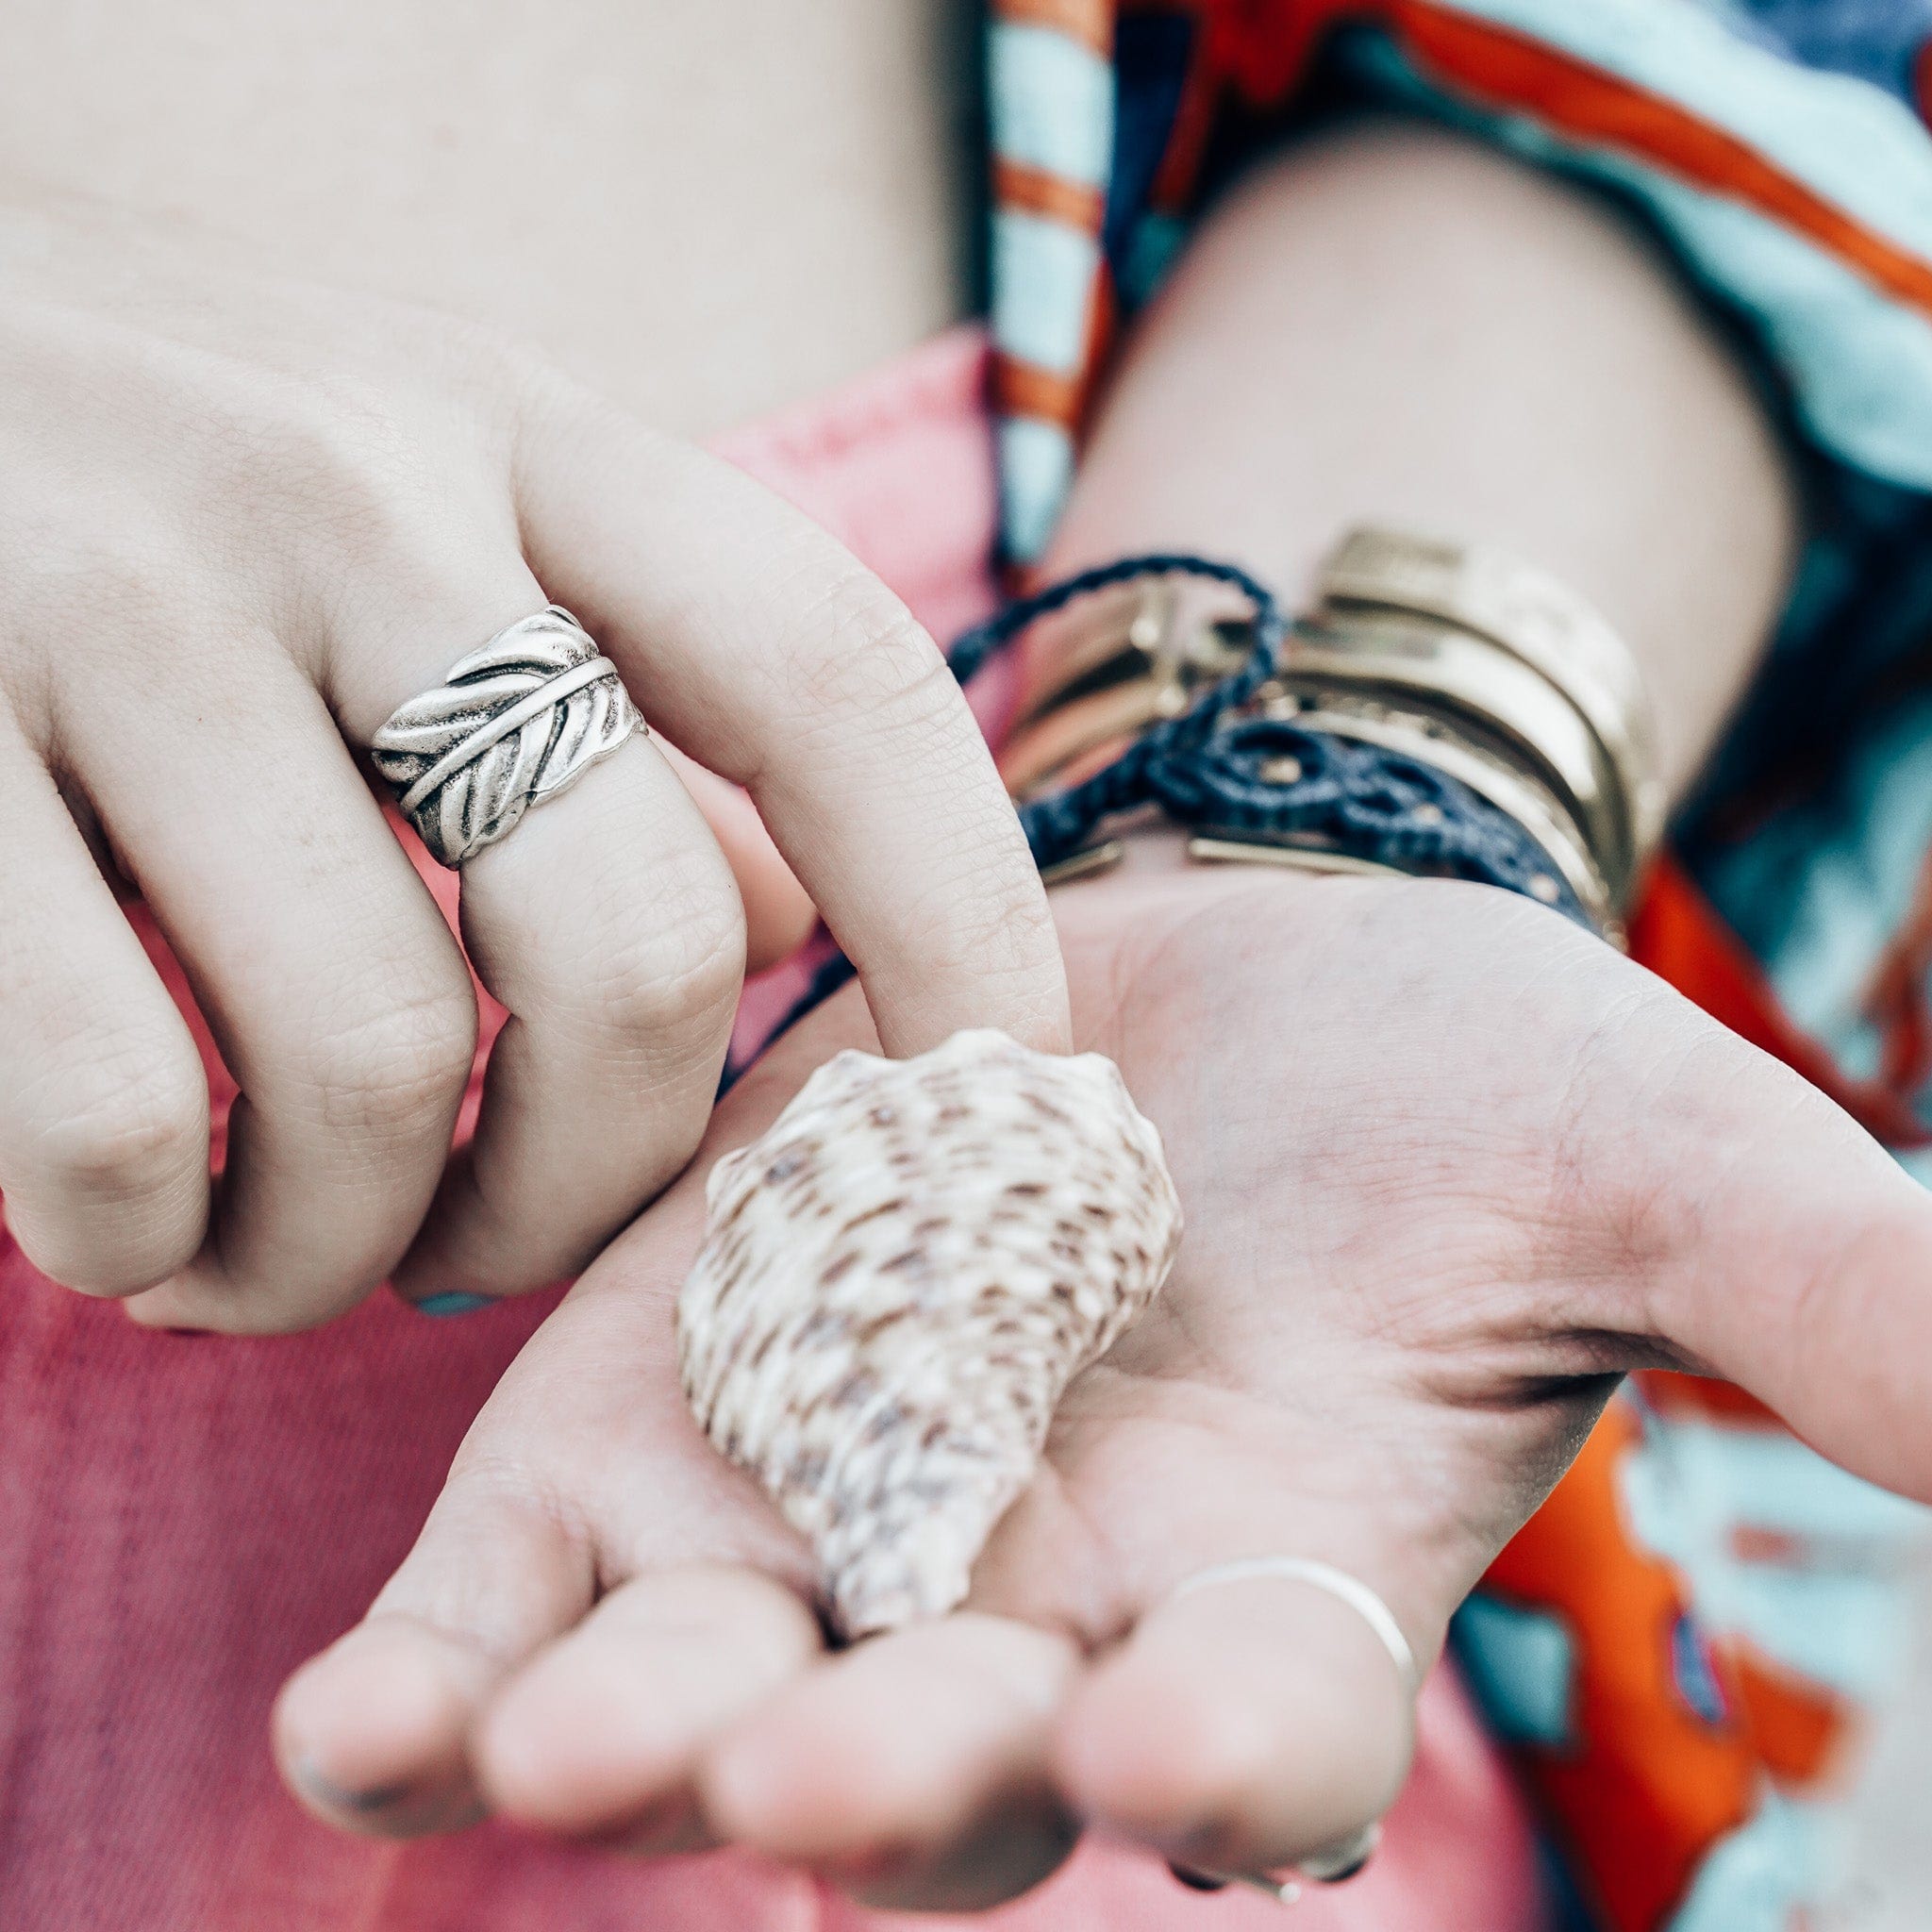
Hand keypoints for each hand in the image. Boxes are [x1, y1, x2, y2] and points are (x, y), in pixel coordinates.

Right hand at [0, 190, 1065, 1332]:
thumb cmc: (147, 466)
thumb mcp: (421, 496)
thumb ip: (613, 695)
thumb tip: (786, 929)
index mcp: (518, 434)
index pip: (839, 682)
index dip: (965, 916)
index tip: (998, 1096)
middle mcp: (347, 495)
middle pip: (633, 945)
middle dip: (600, 1179)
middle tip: (499, 1239)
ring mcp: (115, 602)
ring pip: (368, 1059)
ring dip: (344, 1243)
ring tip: (283, 1251)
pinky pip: (107, 1107)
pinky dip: (139, 1233)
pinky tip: (128, 1219)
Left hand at [273, 853, 1931, 1906]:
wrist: (1212, 970)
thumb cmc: (1451, 1075)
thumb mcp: (1643, 1151)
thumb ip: (1838, 1304)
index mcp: (1274, 1594)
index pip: (1258, 1740)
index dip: (1233, 1756)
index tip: (1189, 1743)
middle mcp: (1036, 1612)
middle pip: (945, 1766)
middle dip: (885, 1770)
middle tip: (814, 1768)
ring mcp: (828, 1532)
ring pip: (720, 1697)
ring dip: (634, 1735)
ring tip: (543, 1742)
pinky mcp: (667, 1424)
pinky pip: (541, 1593)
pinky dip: (454, 1668)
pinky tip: (367, 1720)